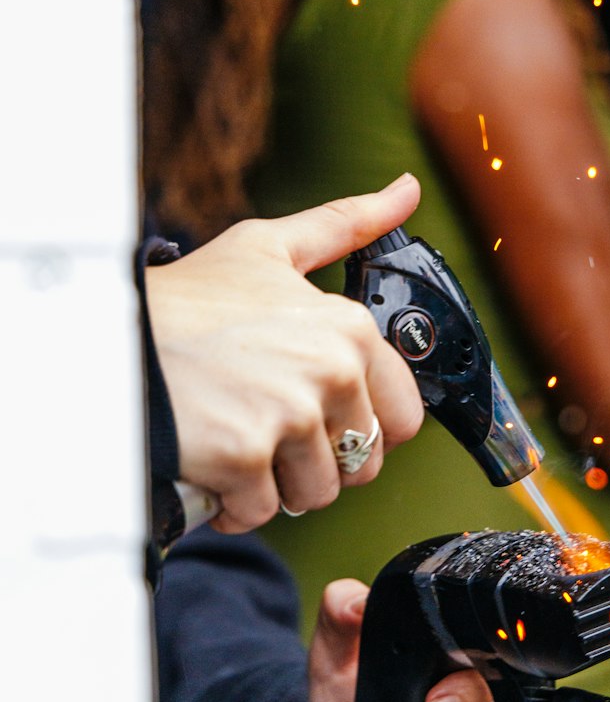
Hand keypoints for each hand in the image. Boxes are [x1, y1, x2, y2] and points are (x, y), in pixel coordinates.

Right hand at [145, 175, 424, 531]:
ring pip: (315, 493)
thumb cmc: (187, 299)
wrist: (111, 338)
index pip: (403, 418)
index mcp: (350, 328)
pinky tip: (213, 465)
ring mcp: (290, 415)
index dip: (361, 426)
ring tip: (238, 441)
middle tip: (270, 429)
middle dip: (319, 460)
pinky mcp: (246, 455)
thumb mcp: (267, 248)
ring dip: (277, 484)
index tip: (322, 416)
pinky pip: (263, 511)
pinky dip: (235, 503)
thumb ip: (344, 226)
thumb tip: (406, 190)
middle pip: (360, 462)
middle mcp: (330, 371)